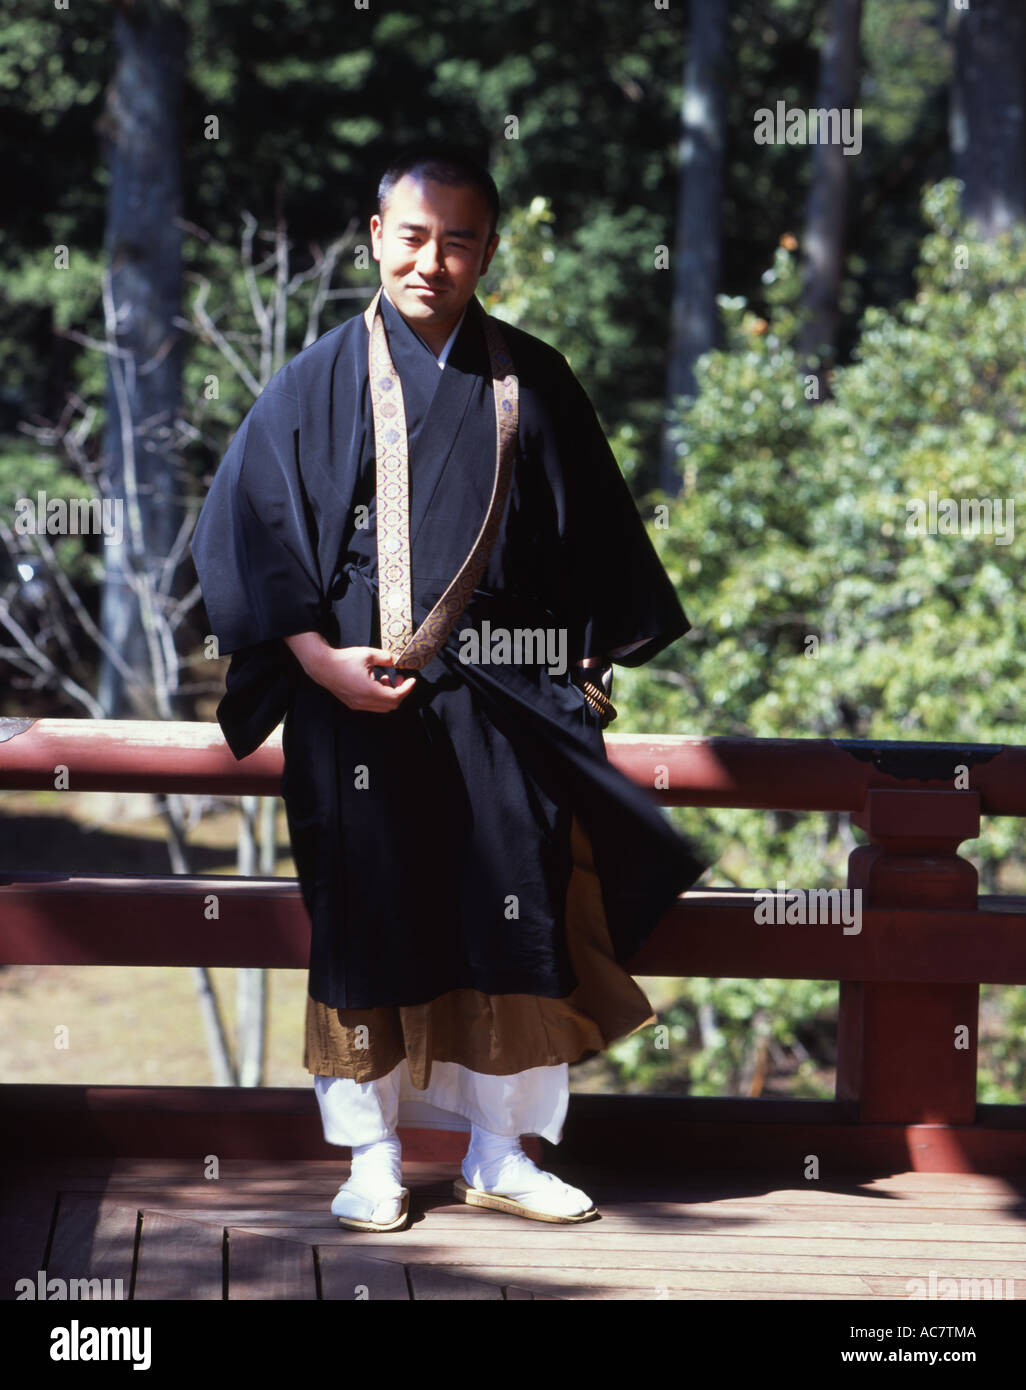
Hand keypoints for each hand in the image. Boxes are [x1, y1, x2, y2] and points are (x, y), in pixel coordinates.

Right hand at [284, 634, 416, 711]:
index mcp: (369, 691)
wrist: (322, 666)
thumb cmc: (343, 660)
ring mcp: (358, 705)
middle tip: (399, 677)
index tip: (411, 680)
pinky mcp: (353, 703)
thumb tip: (396, 660)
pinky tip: (376, 682)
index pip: (396, 697)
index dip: (407, 688)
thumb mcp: (368, 654)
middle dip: (400, 691)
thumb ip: (385, 657)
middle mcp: (364, 702)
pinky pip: (373, 705)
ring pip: (382, 707)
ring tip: (387, 678)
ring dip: (389, 694)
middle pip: (391, 705)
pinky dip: (380, 696)